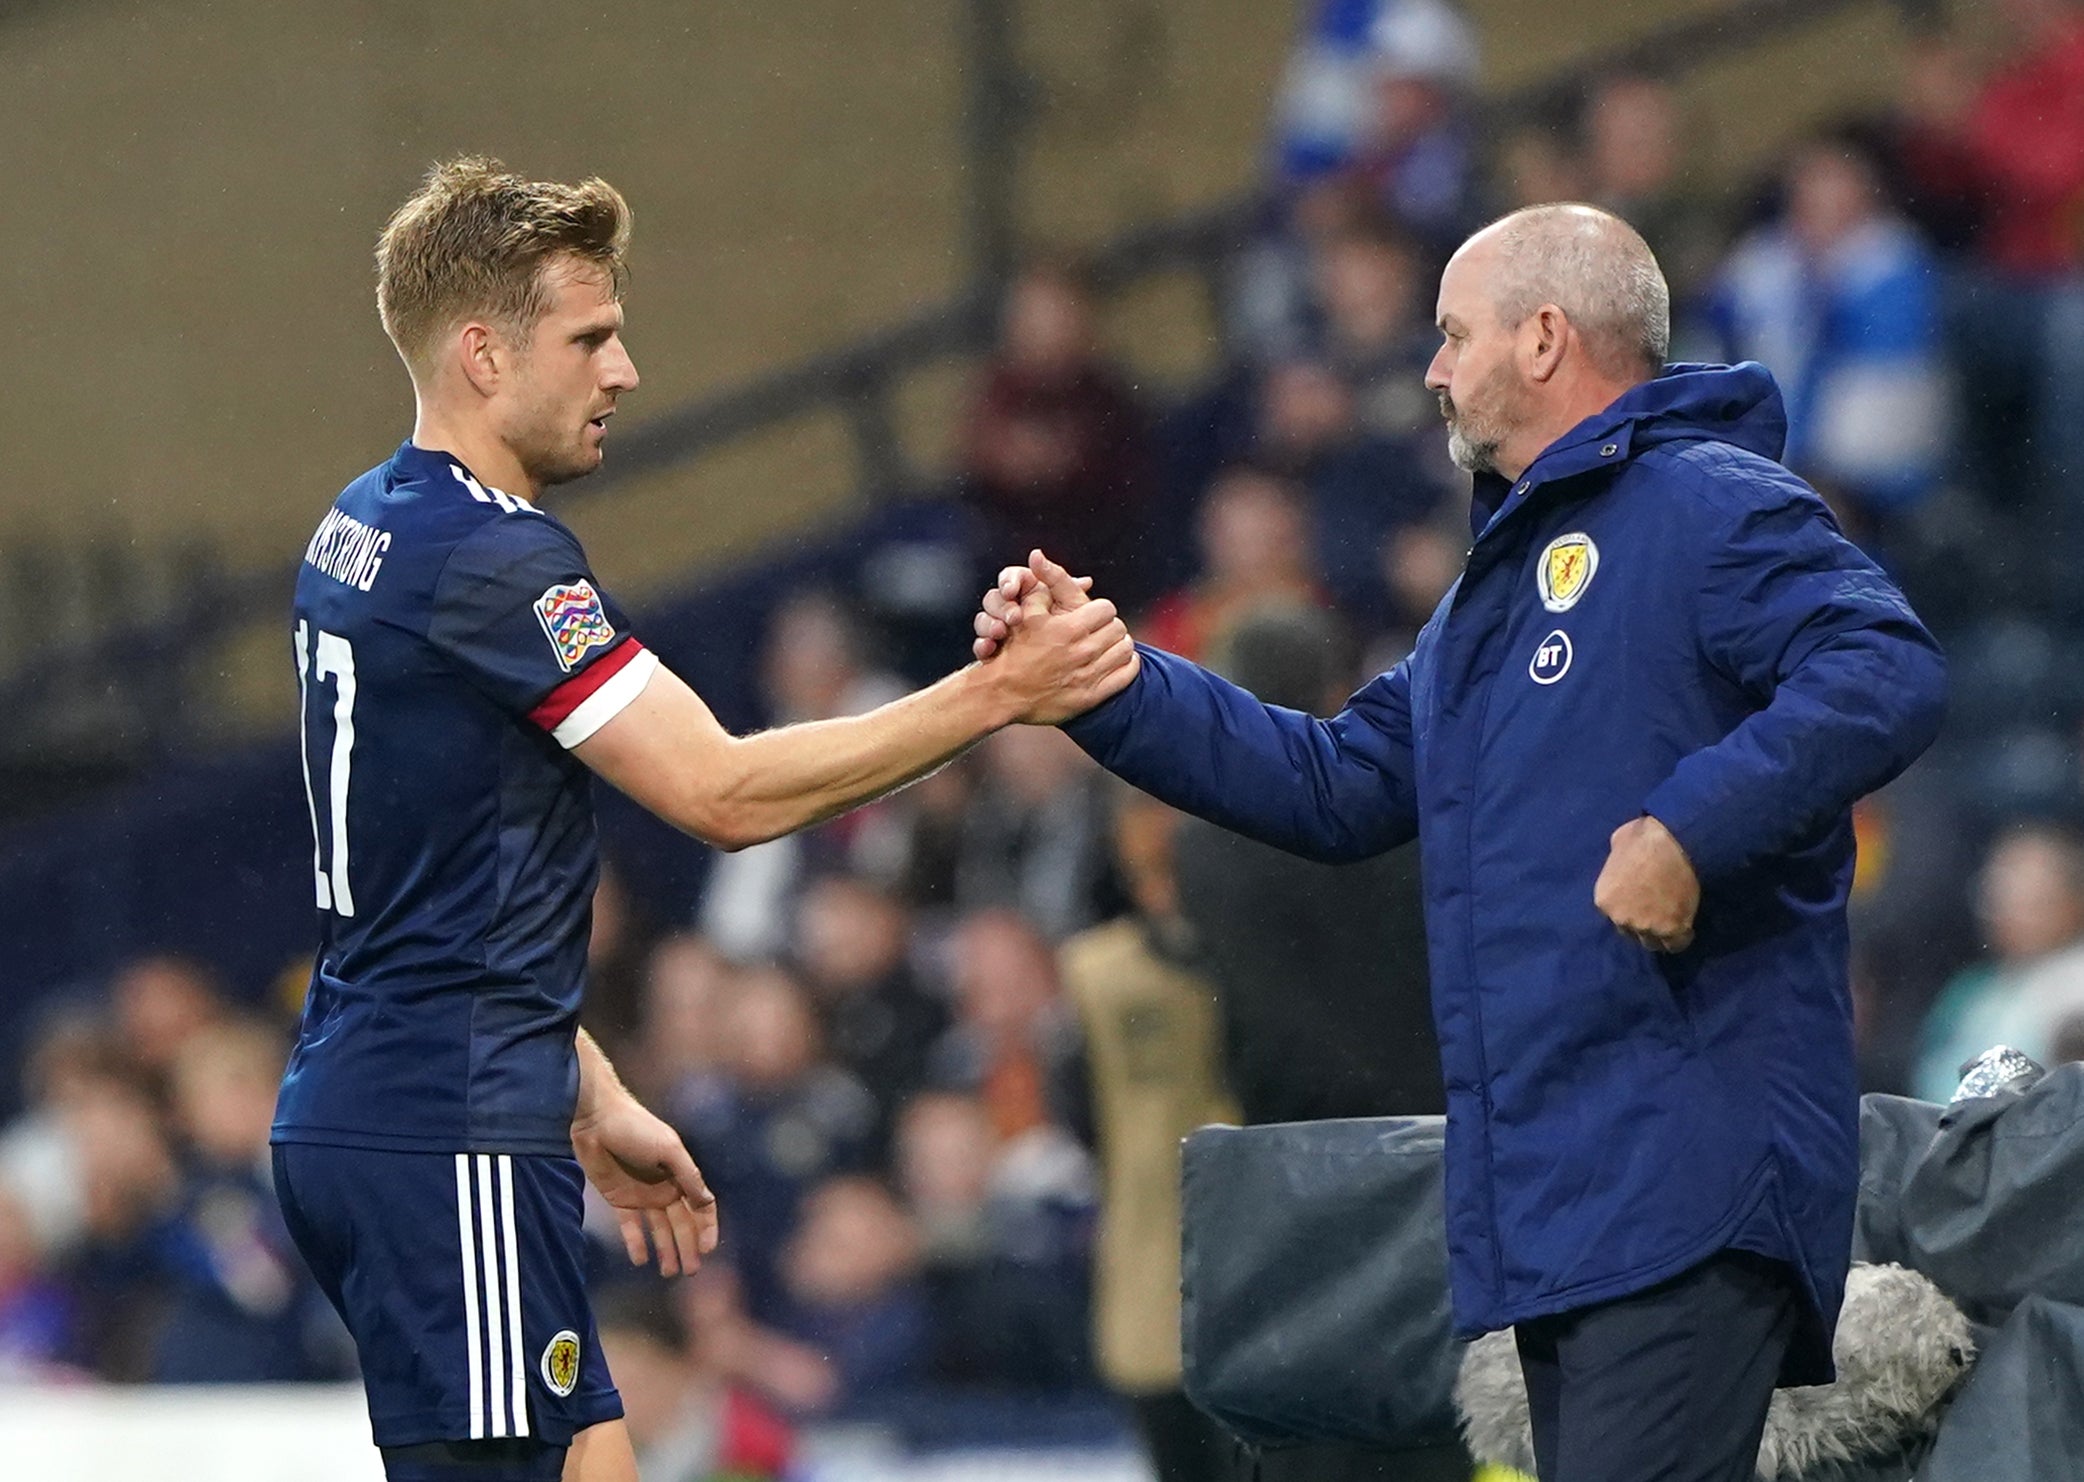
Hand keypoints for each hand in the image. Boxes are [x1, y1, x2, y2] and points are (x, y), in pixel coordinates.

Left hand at [571, 1095, 718, 1275]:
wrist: (595, 1118)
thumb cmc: (637, 1127)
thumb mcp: (668, 1149)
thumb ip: (688, 1176)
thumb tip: (707, 1202)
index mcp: (680, 1173)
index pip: (700, 1206)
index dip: (706, 1228)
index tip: (708, 1250)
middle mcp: (664, 1186)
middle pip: (681, 1223)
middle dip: (687, 1246)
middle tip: (690, 1271)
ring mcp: (642, 1193)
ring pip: (658, 1228)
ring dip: (665, 1250)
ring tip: (668, 1273)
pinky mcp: (619, 1198)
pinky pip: (630, 1225)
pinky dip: (636, 1242)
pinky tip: (640, 1260)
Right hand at [972, 548, 1090, 660]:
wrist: (1037, 671)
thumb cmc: (1058, 634)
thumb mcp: (1066, 608)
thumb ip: (1069, 591)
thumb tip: (1086, 581)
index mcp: (1027, 593)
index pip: (1010, 578)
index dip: (1009, 581)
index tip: (1011, 590)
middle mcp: (1010, 609)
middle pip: (993, 598)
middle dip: (1001, 606)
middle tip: (1012, 617)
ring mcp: (998, 630)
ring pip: (983, 620)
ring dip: (989, 625)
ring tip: (1000, 633)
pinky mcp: (990, 649)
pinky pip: (979, 644)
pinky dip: (982, 646)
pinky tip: (989, 649)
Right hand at [978, 550, 1137, 724]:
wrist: (1002, 694)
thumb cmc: (1013, 653)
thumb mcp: (1024, 614)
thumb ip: (1039, 587)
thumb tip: (1038, 556)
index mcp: (1068, 629)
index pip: (1106, 608)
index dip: (1100, 609)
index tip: (1093, 614)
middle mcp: (1081, 652)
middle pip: (1118, 628)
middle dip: (1110, 625)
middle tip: (1102, 629)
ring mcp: (1088, 675)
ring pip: (1125, 651)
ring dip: (1120, 644)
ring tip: (1110, 643)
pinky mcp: (1091, 696)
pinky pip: (1125, 676)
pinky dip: (1127, 666)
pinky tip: (1118, 661)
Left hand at [1594, 815, 1699, 952]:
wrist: (1674, 842)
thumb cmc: (1645, 836)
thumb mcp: (1618, 842)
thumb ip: (1617, 858)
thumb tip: (1621, 854)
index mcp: (1605, 900)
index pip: (1616, 918)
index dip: (1632, 912)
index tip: (1644, 905)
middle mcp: (1620, 918)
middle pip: (1632, 933)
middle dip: (1643, 925)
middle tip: (1659, 912)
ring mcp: (1645, 926)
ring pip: (1652, 942)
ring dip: (1661, 934)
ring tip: (1674, 921)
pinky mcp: (1670, 930)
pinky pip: (1676, 944)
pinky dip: (1682, 938)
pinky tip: (1687, 927)